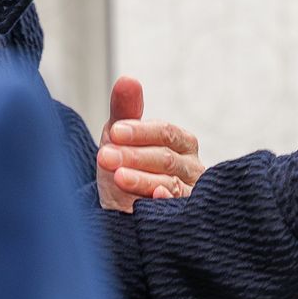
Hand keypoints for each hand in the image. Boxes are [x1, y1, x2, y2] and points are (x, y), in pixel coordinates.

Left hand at [95, 76, 204, 212]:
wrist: (121, 211)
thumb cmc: (125, 167)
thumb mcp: (121, 138)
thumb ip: (126, 109)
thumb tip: (128, 79)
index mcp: (182, 142)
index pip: (166, 132)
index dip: (141, 131)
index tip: (115, 132)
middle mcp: (191, 167)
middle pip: (166, 158)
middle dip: (134, 156)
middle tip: (106, 156)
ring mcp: (190, 194)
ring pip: (170, 185)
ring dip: (142, 180)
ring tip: (118, 176)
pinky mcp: (183, 218)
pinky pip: (176, 210)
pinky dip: (164, 203)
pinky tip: (151, 198)